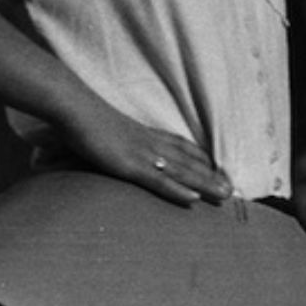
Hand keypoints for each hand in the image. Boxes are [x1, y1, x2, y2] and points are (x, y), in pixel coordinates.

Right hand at [64, 102, 231, 205]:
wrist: (72, 106)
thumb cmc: (82, 116)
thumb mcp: (103, 128)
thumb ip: (112, 138)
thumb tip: (110, 145)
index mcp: (145, 134)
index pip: (181, 146)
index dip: (200, 159)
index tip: (217, 169)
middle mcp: (151, 143)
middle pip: (188, 161)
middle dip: (211, 176)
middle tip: (232, 189)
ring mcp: (142, 154)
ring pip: (181, 172)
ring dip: (205, 184)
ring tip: (225, 196)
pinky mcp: (129, 165)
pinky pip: (158, 180)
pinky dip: (176, 189)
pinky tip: (193, 199)